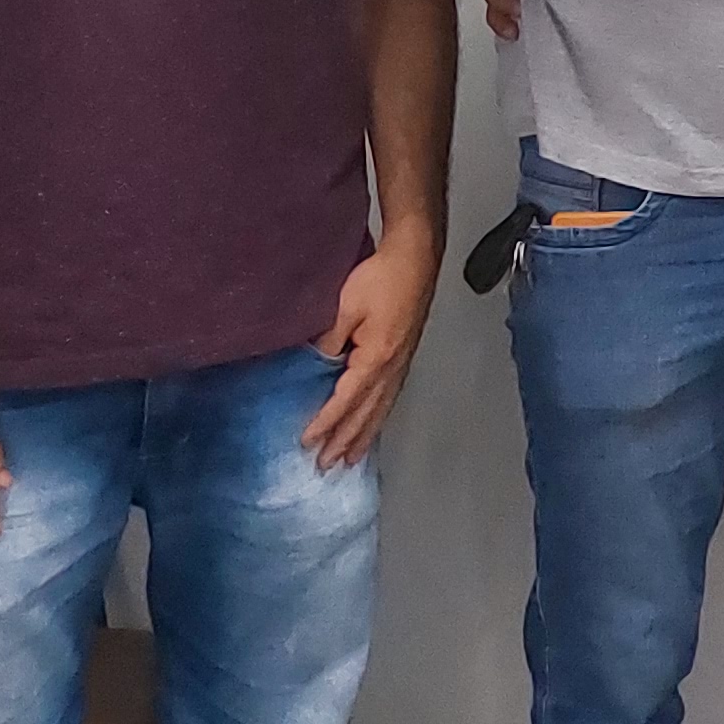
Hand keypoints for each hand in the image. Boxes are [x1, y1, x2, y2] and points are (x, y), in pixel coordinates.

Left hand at [304, 231, 439, 468]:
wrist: (416, 257)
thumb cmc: (380, 277)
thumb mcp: (343, 306)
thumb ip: (328, 338)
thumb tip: (315, 364)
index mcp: (376, 357)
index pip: (346, 400)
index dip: (326, 423)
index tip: (308, 442)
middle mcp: (392, 367)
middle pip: (367, 413)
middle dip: (346, 440)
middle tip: (327, 466)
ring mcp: (402, 362)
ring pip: (381, 408)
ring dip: (365, 435)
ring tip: (351, 458)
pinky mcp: (405, 354)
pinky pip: (389, 396)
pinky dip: (379, 416)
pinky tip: (373, 422)